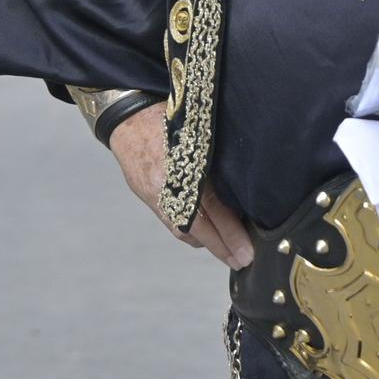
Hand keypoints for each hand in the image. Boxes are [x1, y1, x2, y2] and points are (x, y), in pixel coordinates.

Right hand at [107, 104, 252, 268]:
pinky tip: (204, 237)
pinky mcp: (150, 197)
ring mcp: (158, 194)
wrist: (131, 118)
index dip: (231, 233)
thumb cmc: (172, 118)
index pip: (213, 208)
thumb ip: (217, 157)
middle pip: (200, 227)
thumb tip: (245, 183)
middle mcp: (171, 186)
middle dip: (223, 247)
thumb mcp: (198, 132)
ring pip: (184, 229)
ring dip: (208, 243)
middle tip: (243, 260)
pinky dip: (191, 233)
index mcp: (187, 167)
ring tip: (229, 254)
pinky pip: (173, 223)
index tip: (247, 251)